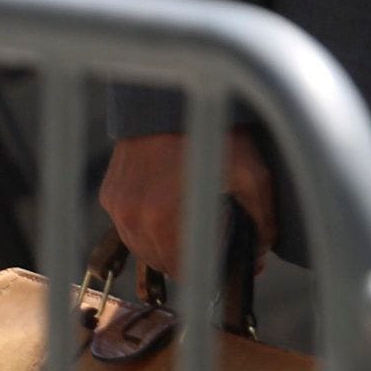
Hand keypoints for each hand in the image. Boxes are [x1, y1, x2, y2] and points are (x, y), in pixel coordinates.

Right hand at [97, 128, 277, 278]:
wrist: (174, 100)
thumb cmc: (215, 132)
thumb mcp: (252, 174)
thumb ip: (261, 220)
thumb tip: (259, 254)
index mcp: (165, 219)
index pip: (184, 270)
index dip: (211, 269)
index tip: (228, 261)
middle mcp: (134, 217)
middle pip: (163, 261)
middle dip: (191, 257)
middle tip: (217, 239)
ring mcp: (118, 206)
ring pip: (143, 247)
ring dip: (167, 245)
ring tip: (194, 223)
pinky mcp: (110, 193)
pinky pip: (128, 225)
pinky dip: (148, 225)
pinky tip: (172, 207)